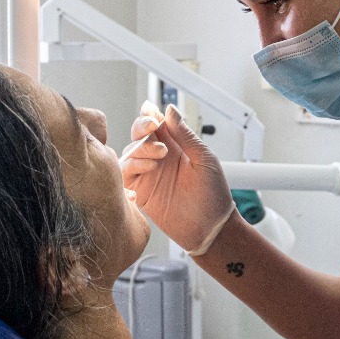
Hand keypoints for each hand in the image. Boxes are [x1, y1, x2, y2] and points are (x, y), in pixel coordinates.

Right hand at [120, 102, 234, 255]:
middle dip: (142, 127)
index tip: (150, 110)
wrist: (211, 228)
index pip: (157, 125)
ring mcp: (149, 175)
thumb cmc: (214, 195)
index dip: (150, 115)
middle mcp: (160, 159)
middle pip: (139, 135)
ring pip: (130, 152)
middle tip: (152, 128)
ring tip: (159, 154)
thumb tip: (170, 110)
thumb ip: (185, 135)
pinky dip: (131, 166)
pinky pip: (126, 174)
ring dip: (141, 148)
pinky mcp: (140, 192)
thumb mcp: (204, 158)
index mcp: (177, 147)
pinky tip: (149, 167)